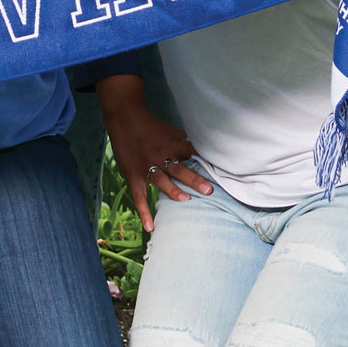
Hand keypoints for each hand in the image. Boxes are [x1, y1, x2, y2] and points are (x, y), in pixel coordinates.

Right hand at [95, 76, 211, 230]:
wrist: (125, 119)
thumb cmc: (152, 126)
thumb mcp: (172, 131)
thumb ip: (188, 143)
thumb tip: (208, 152)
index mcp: (174, 144)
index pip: (194, 155)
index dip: (207, 164)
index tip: (222, 174)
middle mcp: (161, 156)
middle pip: (179, 168)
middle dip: (194, 179)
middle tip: (208, 190)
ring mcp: (147, 167)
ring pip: (161, 180)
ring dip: (173, 190)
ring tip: (185, 201)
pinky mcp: (134, 176)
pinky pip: (139, 196)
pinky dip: (144, 212)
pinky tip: (150, 228)